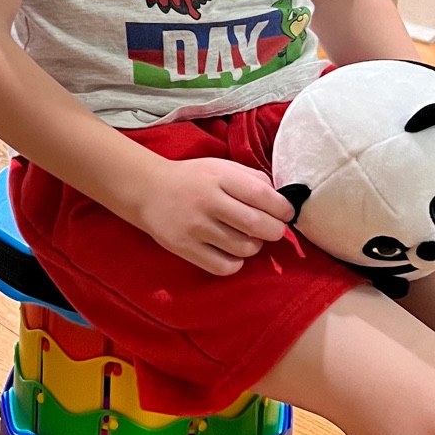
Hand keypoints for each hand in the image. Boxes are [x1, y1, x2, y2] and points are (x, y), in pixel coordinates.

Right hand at [134, 157, 295, 275]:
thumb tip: (282, 200)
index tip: (286, 213)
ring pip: (244, 248)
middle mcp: (207, 201)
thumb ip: (252, 179)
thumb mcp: (222, 167)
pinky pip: (224, 266)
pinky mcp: (185, 248)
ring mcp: (195, 227)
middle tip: (271, 229)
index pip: (263, 195)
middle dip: (275, 230)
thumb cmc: (194, 179)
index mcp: (219, 177)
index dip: (283, 208)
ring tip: (246, 237)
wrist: (148, 190)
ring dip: (254, 246)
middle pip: (258, 225)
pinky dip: (235, 262)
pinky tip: (231, 252)